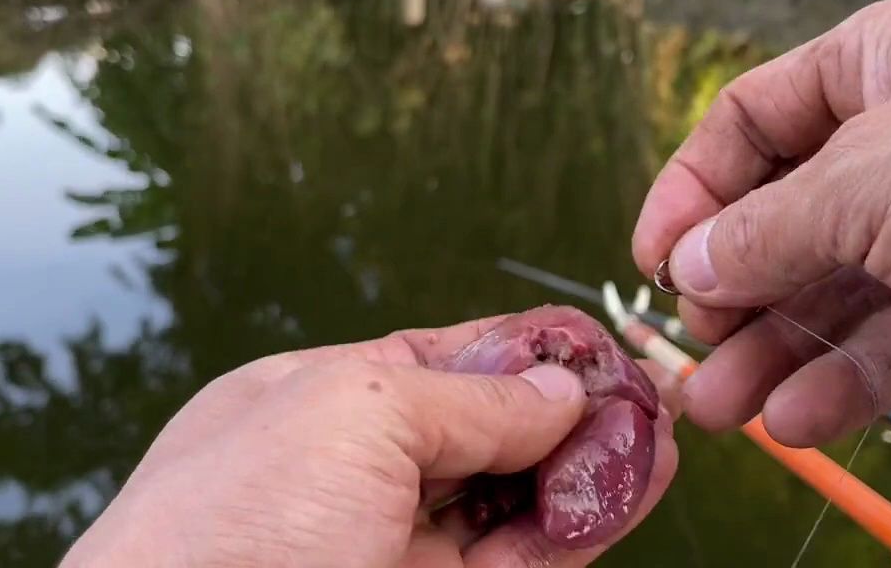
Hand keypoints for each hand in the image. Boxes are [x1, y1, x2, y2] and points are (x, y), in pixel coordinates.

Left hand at [60, 308, 678, 567]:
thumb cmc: (233, 523)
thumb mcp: (352, 414)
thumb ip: (466, 397)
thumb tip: (557, 387)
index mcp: (319, 402)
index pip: (439, 363)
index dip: (518, 351)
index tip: (590, 343)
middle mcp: (358, 473)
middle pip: (486, 431)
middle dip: (566, 409)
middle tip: (643, 392)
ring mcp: (397, 547)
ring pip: (514, 498)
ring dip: (588, 465)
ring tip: (657, 431)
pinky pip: (525, 557)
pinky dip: (582, 522)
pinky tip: (632, 480)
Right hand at [632, 0, 890, 447]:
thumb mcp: (864, 183)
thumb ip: (761, 229)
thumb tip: (685, 265)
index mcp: (884, 62)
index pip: (752, 120)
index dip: (691, 188)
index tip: (651, 259)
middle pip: (790, 214)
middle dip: (732, 290)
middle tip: (688, 347)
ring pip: (842, 287)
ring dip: (776, 351)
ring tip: (718, 407)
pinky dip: (847, 380)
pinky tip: (794, 419)